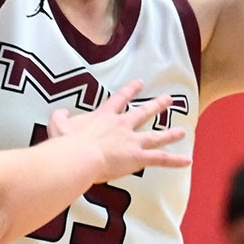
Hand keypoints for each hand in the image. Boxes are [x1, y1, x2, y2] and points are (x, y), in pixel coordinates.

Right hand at [43, 80, 189, 181]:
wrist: (78, 156)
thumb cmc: (66, 142)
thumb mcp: (57, 124)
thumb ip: (60, 116)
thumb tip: (61, 113)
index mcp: (104, 116)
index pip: (120, 99)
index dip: (130, 90)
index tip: (139, 83)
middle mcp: (122, 126)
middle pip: (143, 113)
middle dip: (157, 105)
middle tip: (168, 99)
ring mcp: (132, 141)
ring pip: (155, 136)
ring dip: (169, 134)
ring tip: (182, 131)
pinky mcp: (137, 157)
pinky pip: (160, 159)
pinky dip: (174, 160)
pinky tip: (187, 161)